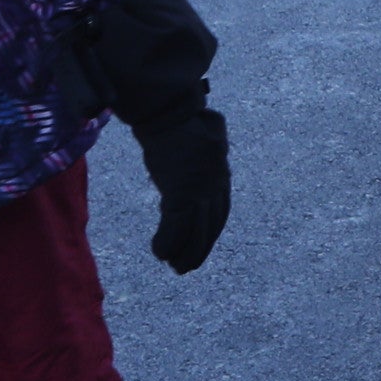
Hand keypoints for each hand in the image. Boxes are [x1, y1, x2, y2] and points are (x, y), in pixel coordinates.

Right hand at [134, 106, 229, 273]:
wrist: (171, 113)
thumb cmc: (185, 119)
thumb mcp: (208, 134)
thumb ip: (211, 146)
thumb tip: (212, 143)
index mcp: (221, 175)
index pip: (220, 213)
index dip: (210, 233)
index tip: (201, 246)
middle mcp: (215, 186)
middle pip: (211, 226)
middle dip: (200, 249)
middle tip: (185, 267)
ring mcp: (199, 190)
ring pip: (196, 231)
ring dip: (185, 252)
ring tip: (174, 267)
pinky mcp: (180, 192)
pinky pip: (176, 225)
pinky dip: (168, 241)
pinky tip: (159, 253)